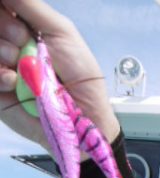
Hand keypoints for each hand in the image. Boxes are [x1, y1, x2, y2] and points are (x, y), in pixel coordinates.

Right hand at [0, 0, 119, 149]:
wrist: (84, 117)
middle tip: (23, 40)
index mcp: (23, 26)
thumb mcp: (61, 31)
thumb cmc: (79, 74)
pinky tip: (13, 82)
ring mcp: (3, 70)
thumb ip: (31, 6)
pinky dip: (0, 76)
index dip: (4, 13)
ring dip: (1, 49)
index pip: (3, 9)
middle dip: (5, 27)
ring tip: (20, 63)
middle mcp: (9, 46)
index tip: (20, 23)